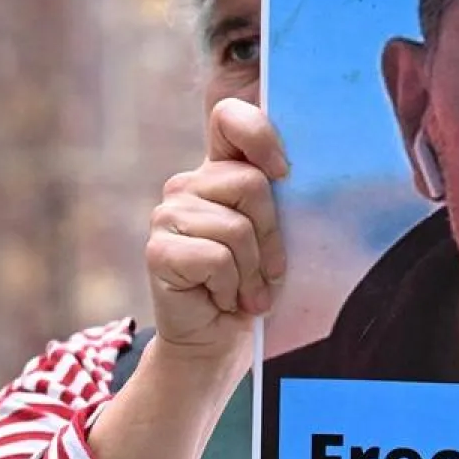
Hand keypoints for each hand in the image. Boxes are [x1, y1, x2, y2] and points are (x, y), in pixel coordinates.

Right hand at [145, 97, 289, 356]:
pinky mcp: (158, 250)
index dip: (260, 135)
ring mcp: (168, 215)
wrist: (220, 341)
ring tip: (245, 290)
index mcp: (220, 172)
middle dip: (272, 237)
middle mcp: (189, 185)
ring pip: (237, 228)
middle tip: (267, 271)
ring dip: (253, 271)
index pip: (230, 117)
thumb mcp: (277, 235)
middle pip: (251, 184)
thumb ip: (282, 198)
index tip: (285, 173)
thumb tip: (301, 171)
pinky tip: (221, 298)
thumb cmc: (256, 285)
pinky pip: (217, 258)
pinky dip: (232, 287)